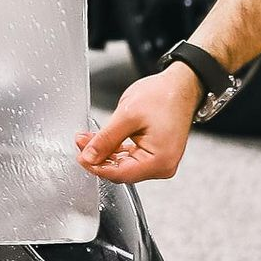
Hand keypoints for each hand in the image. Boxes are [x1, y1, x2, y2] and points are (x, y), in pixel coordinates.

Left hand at [75, 62, 201, 182]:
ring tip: (86, 139)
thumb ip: (106, 139)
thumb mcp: (127, 115)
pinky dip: (114, 150)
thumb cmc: (162, 97)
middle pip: (121, 171)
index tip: (80, 157)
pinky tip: (100, 140)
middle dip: (98, 158)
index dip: (96, 166)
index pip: (120, 174)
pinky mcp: (155, 154)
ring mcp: (160, 161)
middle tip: (80, 143)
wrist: (180, 86)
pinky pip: (130, 157)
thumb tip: (89, 157)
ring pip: (123, 164)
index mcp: (160, 161)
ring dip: (104, 153)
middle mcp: (163, 166)